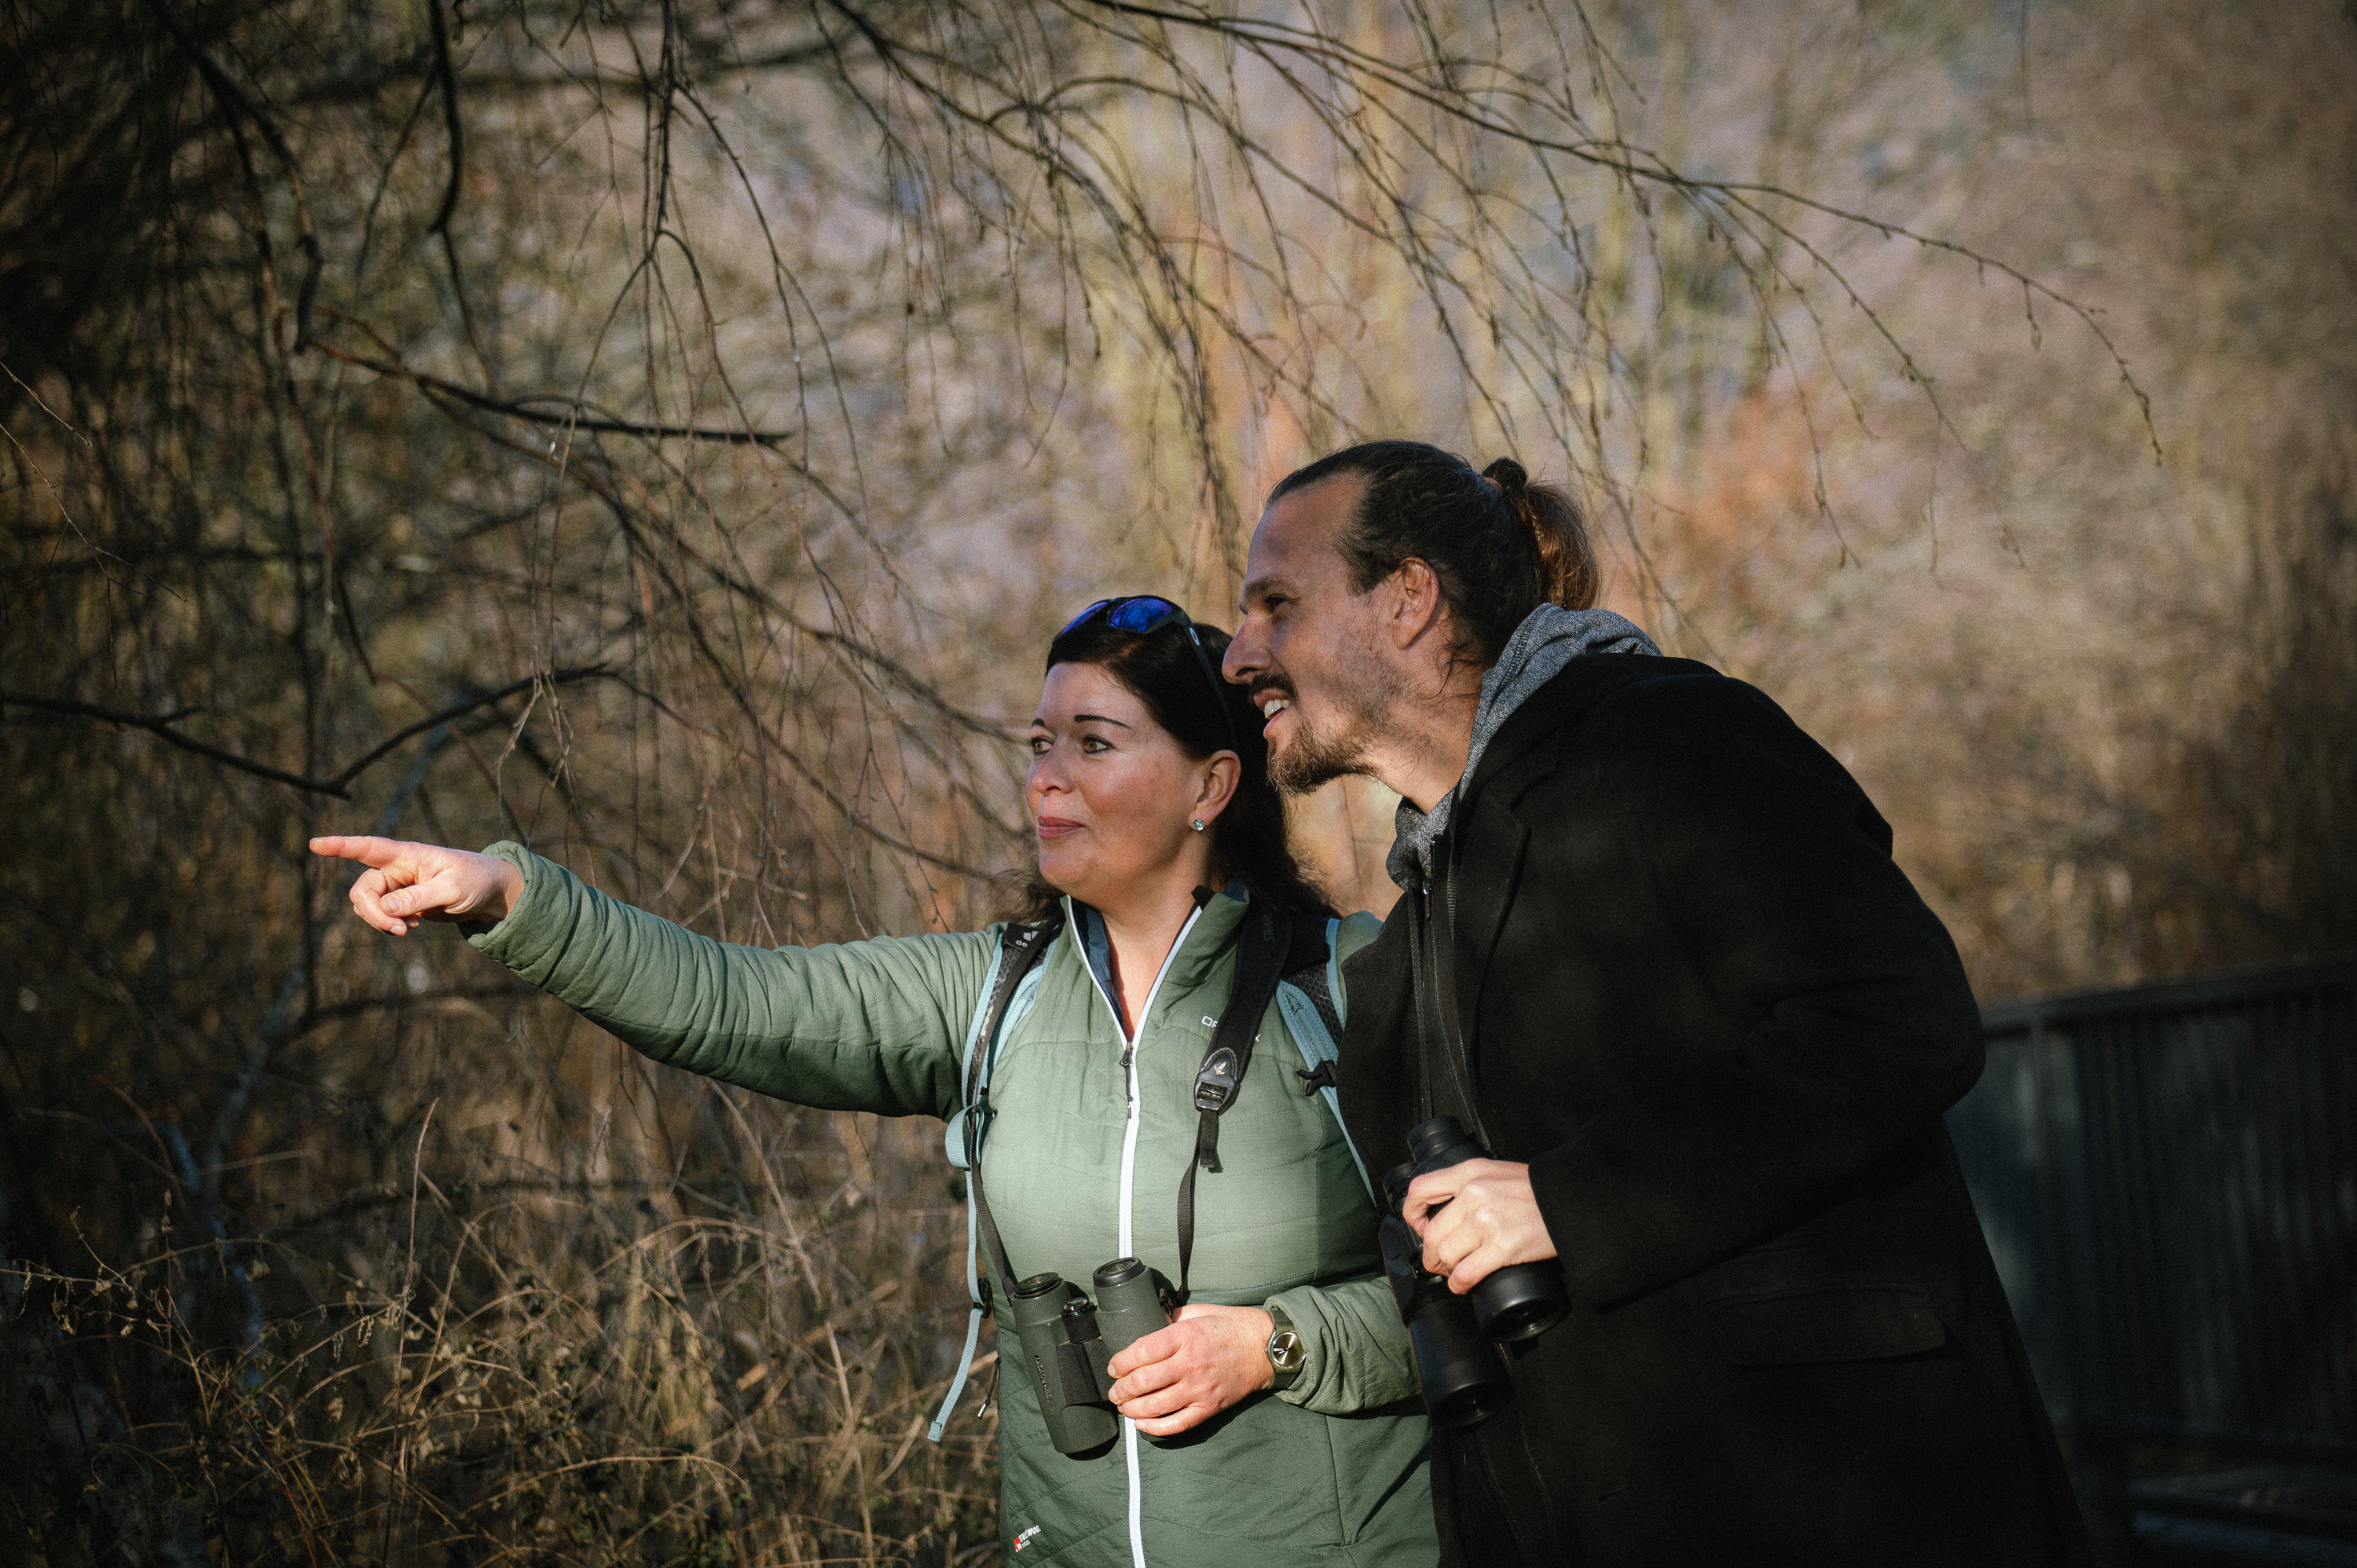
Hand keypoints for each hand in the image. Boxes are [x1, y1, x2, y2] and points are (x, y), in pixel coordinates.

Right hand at [309, 835, 522, 935]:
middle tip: (400, 930)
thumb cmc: (475, 880)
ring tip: (408, 929)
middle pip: (363, 890)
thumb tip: (385, 909)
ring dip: (381, 922)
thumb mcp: (453, 889)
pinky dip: (388, 925)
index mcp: (407, 855)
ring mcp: (396, 886)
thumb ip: (419, 898)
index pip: (368, 847)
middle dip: (374, 913)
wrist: (489, 893)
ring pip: (367, 905)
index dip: (340, 846)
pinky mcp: (401, 903)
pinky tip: (409, 928)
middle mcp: (396, 868)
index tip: (314, 844)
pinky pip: (379, 916)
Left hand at [1104, 1304, 1273, 1436]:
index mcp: (1185, 1337)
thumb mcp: (1199, 1312)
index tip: (1113, 1367)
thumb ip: (1171, 1319)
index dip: (1120, 1362)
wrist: (1265, 1348)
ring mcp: (1200, 1389)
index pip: (1140, 1352)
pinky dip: (1155, 1428)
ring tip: (1124, 1407)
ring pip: (1154, 1406)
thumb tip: (1147, 1325)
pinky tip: (1142, 1424)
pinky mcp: (1209, 1407)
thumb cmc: (1231, 1326)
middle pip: (1142, 1382)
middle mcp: (1190, 1364)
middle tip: (1114, 1391)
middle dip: (1120, 1390)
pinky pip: (1177, 1424)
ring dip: (1132, 1409)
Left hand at [1402, 1159, 1558, 1295]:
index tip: (1421, 1228)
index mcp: (1469, 1173)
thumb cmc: (1537, 1189)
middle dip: (1432, 1255)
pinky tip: (1463, 1285)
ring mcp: (1487, 1220)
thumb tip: (1447, 1212)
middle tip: (1440, 1262)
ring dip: (1446, 1271)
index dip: (1413, 1215)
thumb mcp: (1496, 1172)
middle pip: (1432, 1234)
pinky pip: (1465, 1273)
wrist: (1571, 1199)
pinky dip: (1459, 1284)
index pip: (1420, 1190)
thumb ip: (1470, 1185)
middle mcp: (1473, 1194)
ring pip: (1445, 1255)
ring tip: (1455, 1273)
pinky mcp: (1502, 1245)